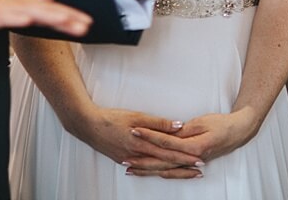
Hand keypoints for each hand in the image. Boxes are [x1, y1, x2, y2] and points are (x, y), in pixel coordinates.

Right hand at [0, 0, 90, 35]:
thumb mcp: (9, 7)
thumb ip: (31, 3)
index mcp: (21, 5)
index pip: (50, 10)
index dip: (69, 15)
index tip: (87, 22)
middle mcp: (15, 4)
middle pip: (45, 10)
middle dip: (66, 17)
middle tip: (86, 24)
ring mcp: (2, 8)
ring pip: (28, 11)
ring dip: (48, 15)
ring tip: (65, 20)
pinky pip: (3, 15)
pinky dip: (16, 16)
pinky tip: (27, 18)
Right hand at [66, 105, 203, 178]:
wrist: (88, 126)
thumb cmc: (111, 118)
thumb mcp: (137, 116)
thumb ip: (158, 123)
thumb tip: (178, 126)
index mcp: (142, 143)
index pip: (169, 151)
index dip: (185, 156)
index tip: (199, 158)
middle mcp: (137, 155)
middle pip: (165, 162)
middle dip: (184, 166)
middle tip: (199, 167)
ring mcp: (130, 160)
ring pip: (156, 168)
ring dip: (172, 170)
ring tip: (187, 171)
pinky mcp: (124, 161)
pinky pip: (144, 168)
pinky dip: (155, 171)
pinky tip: (162, 172)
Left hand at [129, 108, 260, 172]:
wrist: (238, 132)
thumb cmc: (222, 124)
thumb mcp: (202, 122)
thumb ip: (183, 129)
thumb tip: (167, 132)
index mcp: (194, 147)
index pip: (166, 142)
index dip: (149, 136)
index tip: (134, 130)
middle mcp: (191, 159)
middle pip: (162, 161)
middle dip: (142, 160)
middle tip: (125, 158)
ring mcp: (191, 163)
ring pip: (165, 168)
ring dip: (148, 169)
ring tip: (131, 168)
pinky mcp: (191, 163)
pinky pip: (173, 170)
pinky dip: (159, 171)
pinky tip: (149, 172)